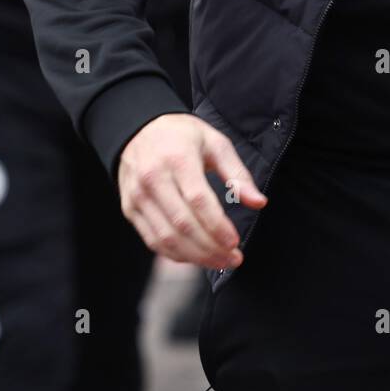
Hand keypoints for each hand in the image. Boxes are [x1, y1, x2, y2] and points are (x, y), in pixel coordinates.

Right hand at [118, 113, 267, 267]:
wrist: (139, 128)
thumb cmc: (183, 136)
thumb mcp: (215, 143)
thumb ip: (237, 173)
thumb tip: (259, 202)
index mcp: (177, 158)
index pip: (197, 200)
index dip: (217, 226)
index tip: (235, 242)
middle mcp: (153, 178)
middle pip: (182, 224)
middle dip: (211, 247)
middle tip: (234, 258)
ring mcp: (138, 196)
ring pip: (167, 238)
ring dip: (196, 257)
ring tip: (220, 262)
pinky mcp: (130, 209)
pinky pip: (153, 240)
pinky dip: (176, 254)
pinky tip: (196, 257)